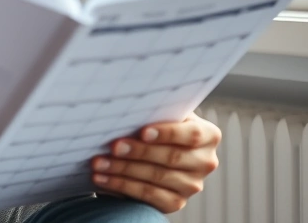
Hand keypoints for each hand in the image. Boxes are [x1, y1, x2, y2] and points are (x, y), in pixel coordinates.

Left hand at [90, 113, 220, 212]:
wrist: (154, 152)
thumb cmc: (156, 126)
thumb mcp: (162, 115)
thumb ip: (156, 110)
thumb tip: (129, 106)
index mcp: (207, 135)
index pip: (191, 134)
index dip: (168, 133)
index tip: (143, 132)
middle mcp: (205, 162)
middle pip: (171, 157)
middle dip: (138, 151)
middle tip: (113, 146)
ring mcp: (192, 185)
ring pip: (156, 177)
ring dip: (123, 170)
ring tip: (99, 162)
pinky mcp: (176, 202)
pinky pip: (148, 196)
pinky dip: (121, 186)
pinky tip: (102, 178)